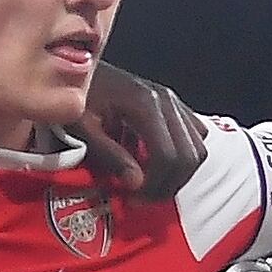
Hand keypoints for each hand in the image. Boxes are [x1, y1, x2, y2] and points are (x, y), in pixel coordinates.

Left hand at [0, 63, 210, 197]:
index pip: (169, 155)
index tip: (133, 200)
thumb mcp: (82, 128)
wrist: (74, 70)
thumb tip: (137, 184)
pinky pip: (192, 135)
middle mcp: (167, 100)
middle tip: (142, 200)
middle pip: (190, 155)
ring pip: (197, 147)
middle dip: (169, 185)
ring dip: (177, 173)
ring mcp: (172, 100)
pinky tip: (155, 164)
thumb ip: (110, 155)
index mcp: (145, 103)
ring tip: (149, 185)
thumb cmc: (75, 97)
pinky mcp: (172, 104)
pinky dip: (181, 156)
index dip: (155, 185)